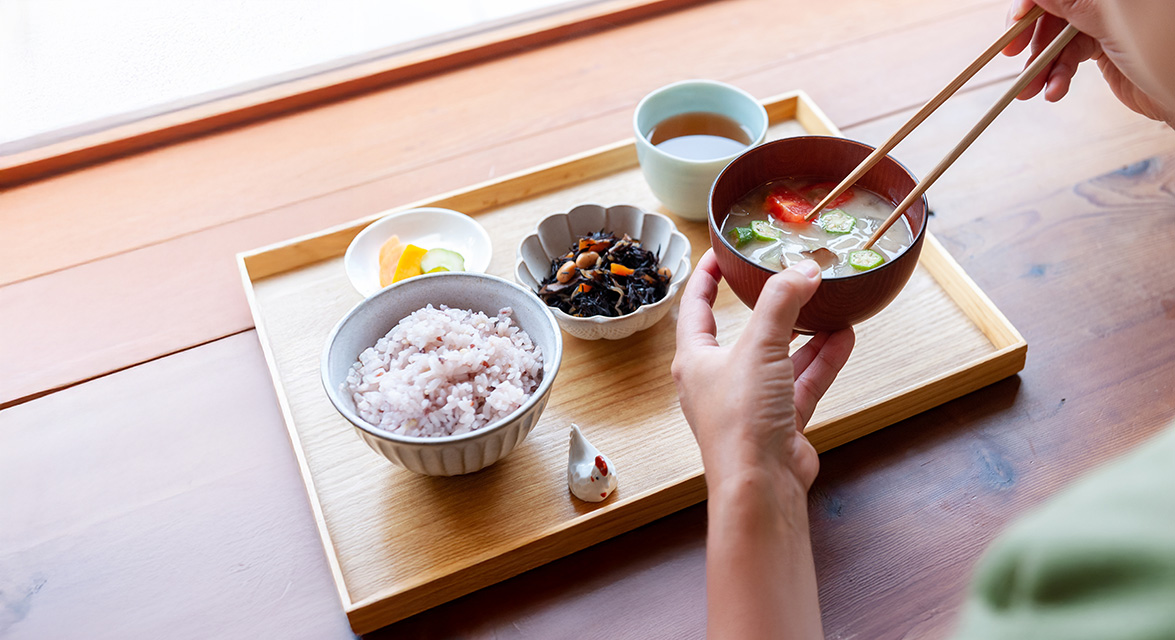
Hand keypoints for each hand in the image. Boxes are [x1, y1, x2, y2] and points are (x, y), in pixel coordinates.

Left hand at [671, 251, 853, 494]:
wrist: (762, 486)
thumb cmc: (741, 422)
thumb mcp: (759, 348)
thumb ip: (782, 304)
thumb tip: (803, 270)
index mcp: (695, 359)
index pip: (695, 306)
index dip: (707, 276)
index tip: (721, 253)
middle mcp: (719, 379)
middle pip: (745, 331)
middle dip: (769, 305)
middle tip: (787, 275)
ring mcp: (751, 402)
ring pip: (780, 356)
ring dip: (805, 332)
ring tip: (829, 303)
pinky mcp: (780, 421)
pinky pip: (803, 381)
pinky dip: (822, 360)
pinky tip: (844, 336)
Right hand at [1004, 0, 1174, 126]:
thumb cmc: (1167, 52)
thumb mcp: (1112, 19)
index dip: (1032, 2)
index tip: (1015, 22)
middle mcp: (1108, 1)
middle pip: (1055, 8)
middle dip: (1031, 35)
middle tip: (1011, 53)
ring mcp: (1107, 21)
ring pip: (1059, 35)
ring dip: (1041, 65)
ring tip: (1030, 89)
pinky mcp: (1107, 46)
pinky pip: (1071, 55)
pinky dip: (1059, 75)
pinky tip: (1055, 90)